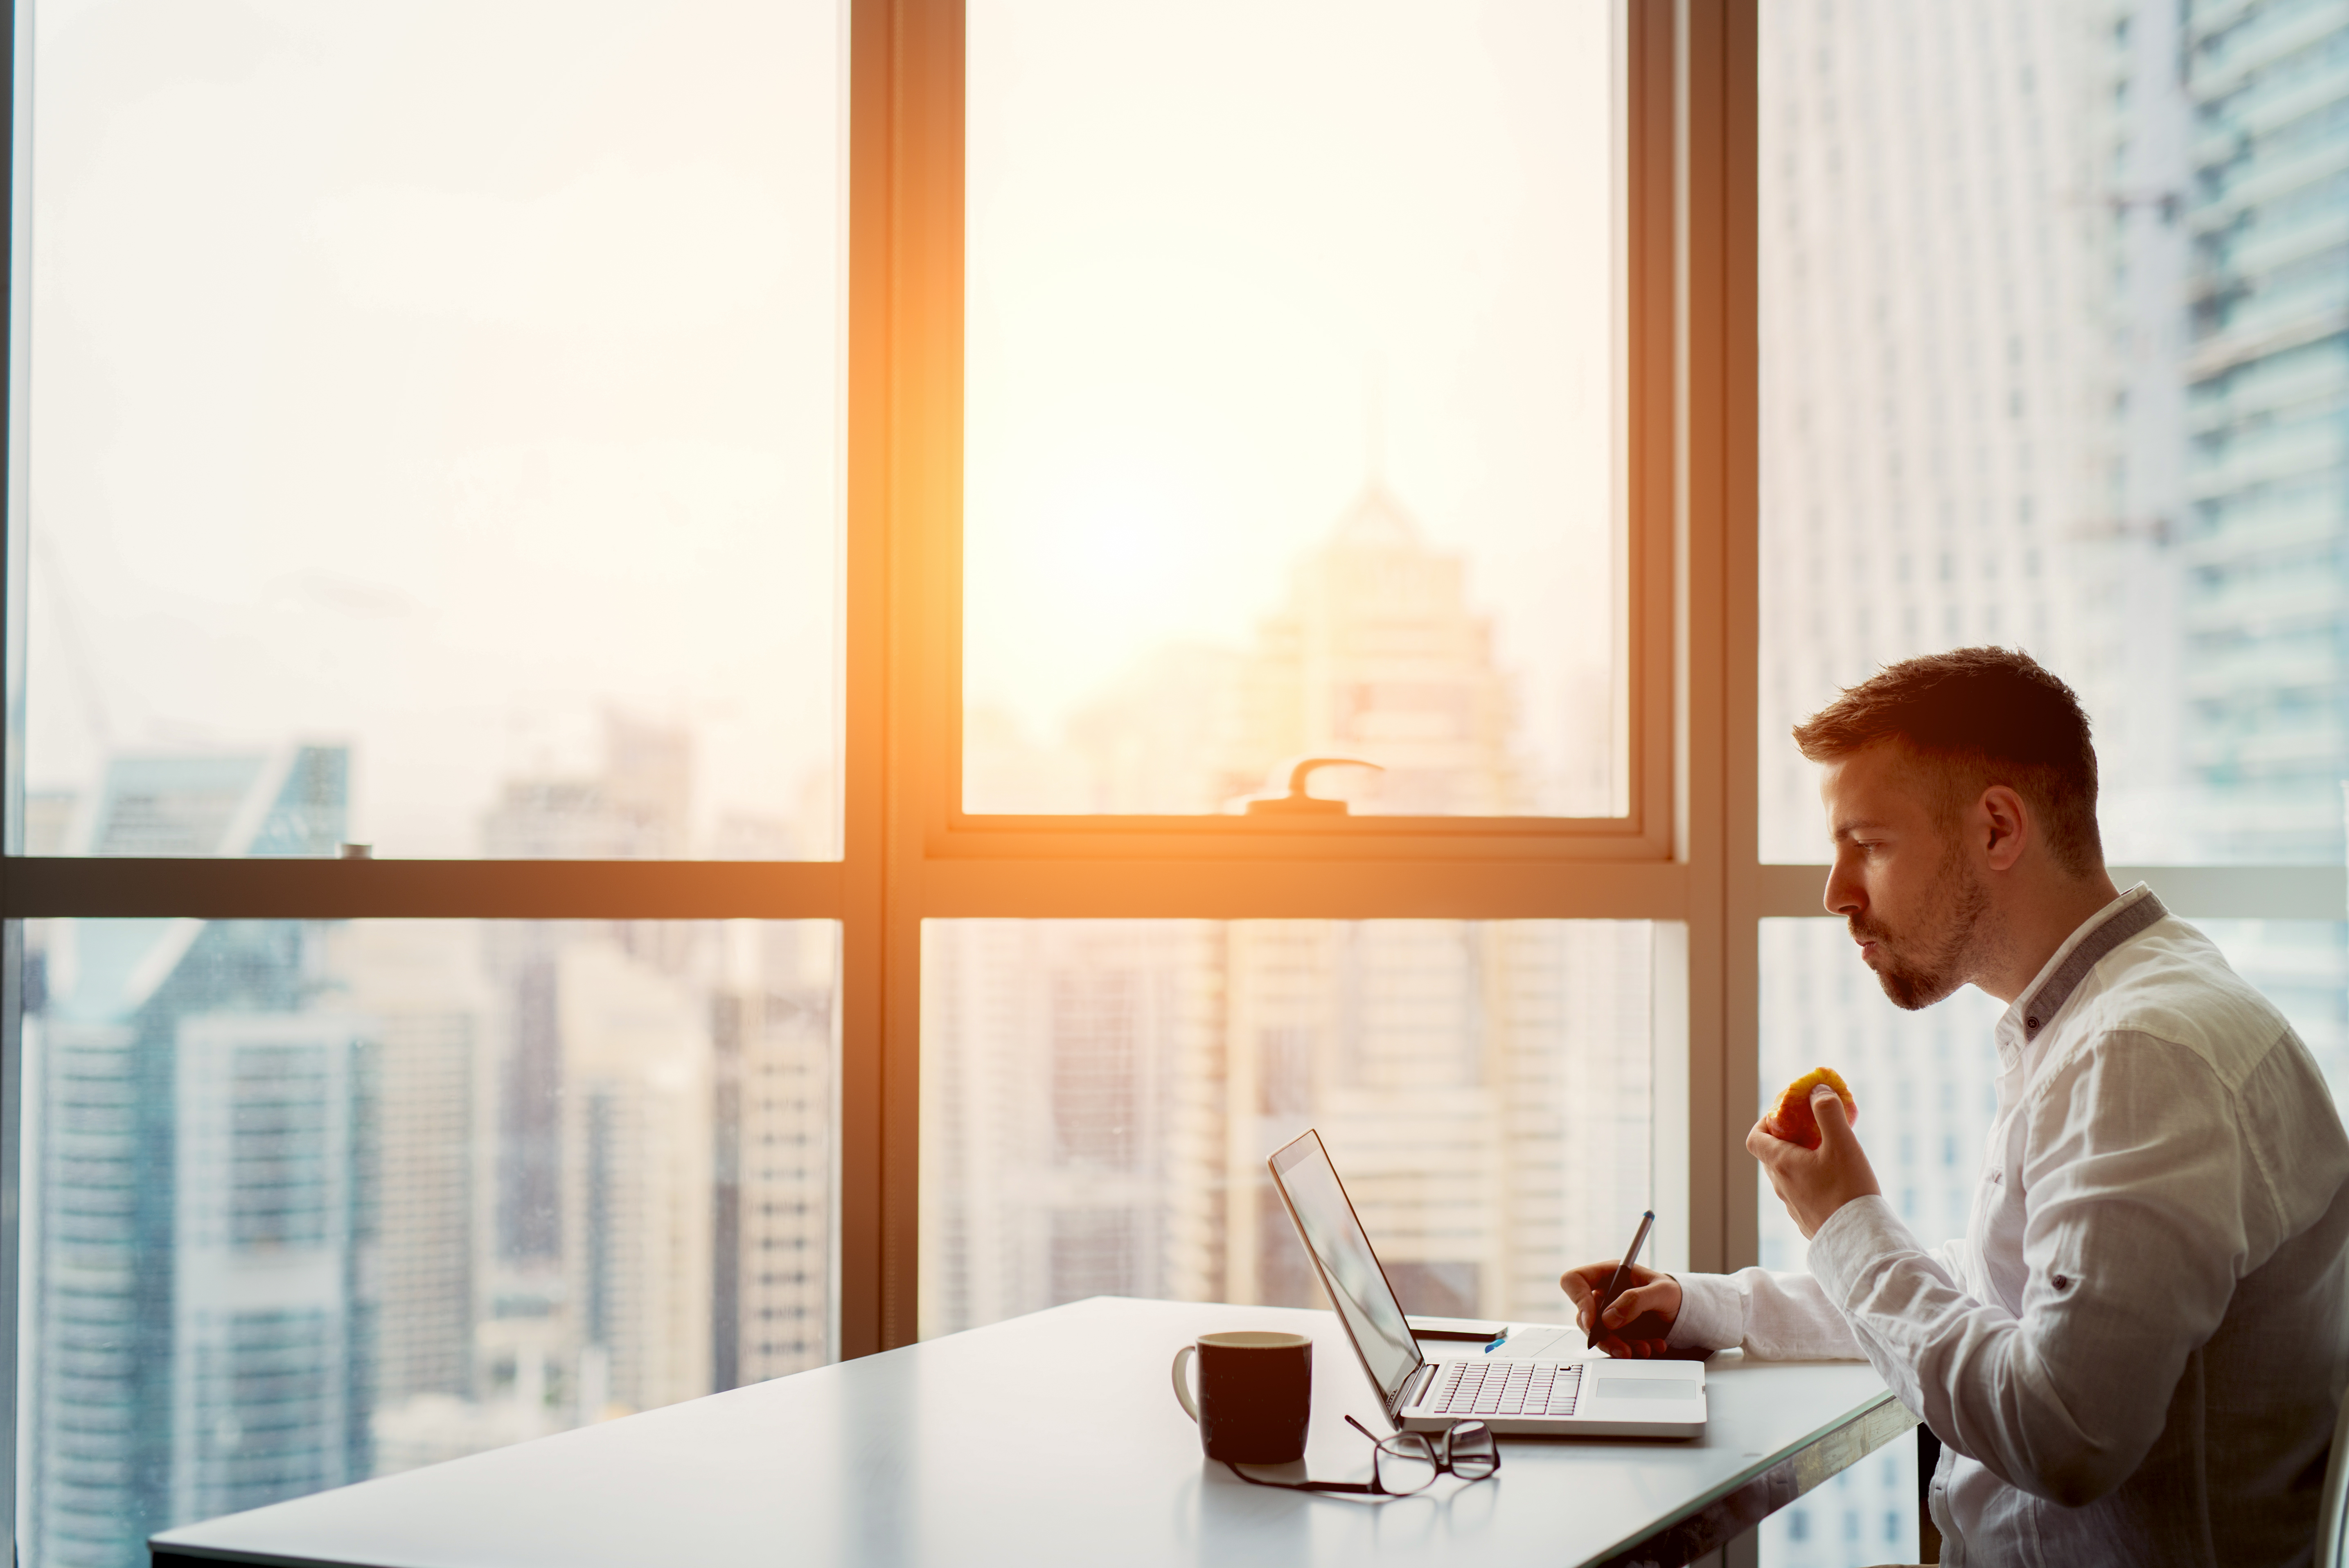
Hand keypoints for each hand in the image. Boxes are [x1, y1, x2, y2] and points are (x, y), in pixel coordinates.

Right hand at [1560, 1260, 1680, 1357]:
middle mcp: (1604, 1294)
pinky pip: (1613, 1345)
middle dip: (1604, 1337)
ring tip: (1645, 1350)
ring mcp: (1609, 1315)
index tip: (1593, 1323)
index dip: (1578, 1300)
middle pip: (1584, 1316)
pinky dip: (1631, 1350)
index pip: (1576, 1281)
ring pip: (1598, 1335)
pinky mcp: (1617, 1332)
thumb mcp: (1662, 1292)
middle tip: (1623, 1349)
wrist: (1684, 1313)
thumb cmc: (1673, 1294)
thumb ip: (1636, 1300)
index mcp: (1609, 1274)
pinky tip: (1651, 1347)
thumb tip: (1608, 1318)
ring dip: (1619, 1346)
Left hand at [1748, 1083, 1881, 1238]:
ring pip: (1787, 1175)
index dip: (1764, 1123)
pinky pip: (1801, 1193)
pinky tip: (1835, 1179)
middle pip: (1771, 1155)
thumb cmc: (1849, 1189)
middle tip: (1811, 1129)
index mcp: (1781, 1165)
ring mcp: (1792, 1206)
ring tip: (1827, 1152)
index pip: (1755, 1138)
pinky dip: (1809, 1179)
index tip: (1785, 1116)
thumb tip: (1817, 1090)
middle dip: (1786, 1138)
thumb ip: (1828, 1112)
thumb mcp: (1842, 1143)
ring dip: (1799, 1159)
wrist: (1860, 1241)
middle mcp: (1780, 1186)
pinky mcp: (1807, 1220)